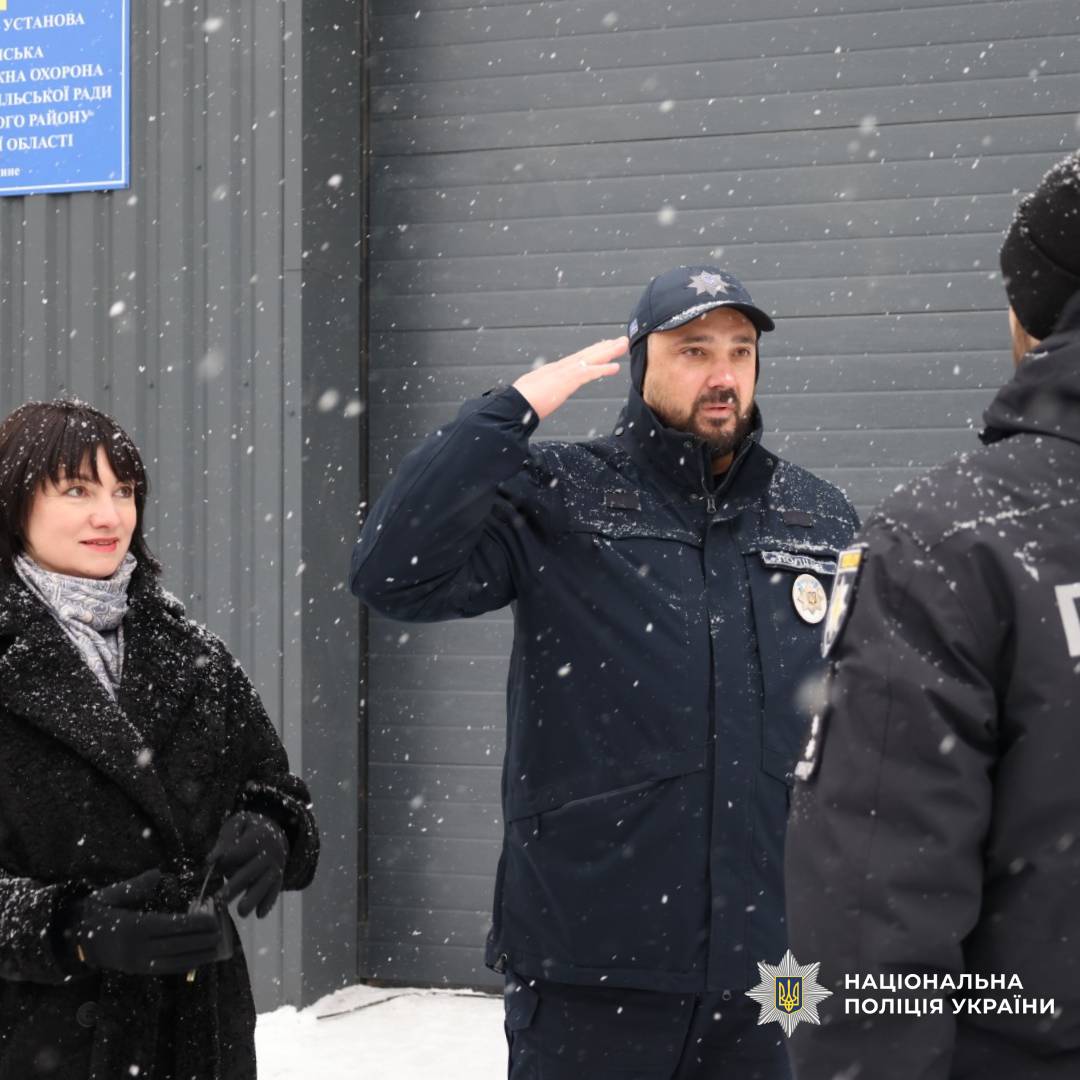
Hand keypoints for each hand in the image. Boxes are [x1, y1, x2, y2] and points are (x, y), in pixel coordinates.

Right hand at [64, 869, 222, 974]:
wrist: (77, 940)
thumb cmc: (98, 912)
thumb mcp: (110, 895)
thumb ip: (135, 886)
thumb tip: (156, 874)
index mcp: (133, 927)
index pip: (170, 926)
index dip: (193, 924)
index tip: (212, 919)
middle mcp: (136, 948)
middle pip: (175, 945)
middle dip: (201, 940)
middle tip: (222, 932)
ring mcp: (137, 962)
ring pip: (173, 961)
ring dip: (197, 956)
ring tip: (218, 948)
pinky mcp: (137, 971)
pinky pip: (164, 970)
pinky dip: (184, 965)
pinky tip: (199, 960)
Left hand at [210, 812, 288, 917]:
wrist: (276, 830)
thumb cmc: (250, 828)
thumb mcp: (237, 824)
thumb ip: (225, 840)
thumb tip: (211, 860)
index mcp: (261, 835)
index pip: (240, 851)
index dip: (225, 860)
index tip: (211, 865)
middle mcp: (272, 851)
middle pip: (252, 870)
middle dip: (236, 885)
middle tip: (219, 899)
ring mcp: (277, 865)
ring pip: (265, 883)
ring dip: (254, 897)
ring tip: (241, 912)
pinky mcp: (279, 877)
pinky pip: (275, 889)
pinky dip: (269, 902)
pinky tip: (260, 914)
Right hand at [511, 336, 626, 420]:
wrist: (513, 405)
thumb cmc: (519, 404)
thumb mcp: (531, 397)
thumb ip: (538, 396)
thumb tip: (537, 401)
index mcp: (552, 371)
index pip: (576, 360)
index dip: (591, 353)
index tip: (604, 347)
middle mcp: (559, 368)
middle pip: (586, 354)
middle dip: (605, 347)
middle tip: (621, 340)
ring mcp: (563, 373)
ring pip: (590, 358)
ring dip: (609, 351)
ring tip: (623, 345)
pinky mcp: (566, 380)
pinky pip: (589, 373)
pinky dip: (603, 369)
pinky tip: (615, 368)